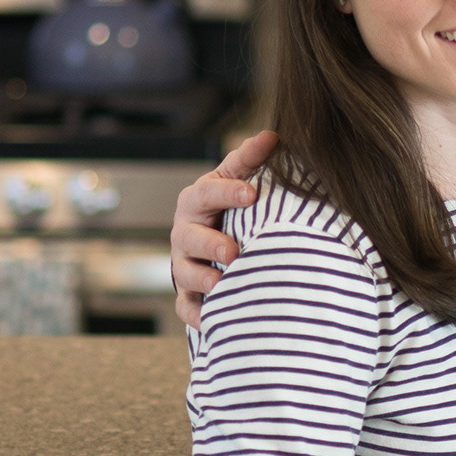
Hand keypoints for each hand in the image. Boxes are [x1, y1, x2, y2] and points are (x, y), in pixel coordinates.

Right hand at [171, 127, 277, 324]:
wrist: (216, 250)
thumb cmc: (230, 211)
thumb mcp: (238, 182)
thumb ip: (250, 161)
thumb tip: (271, 136)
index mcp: (197, 202)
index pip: (207, 193)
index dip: (227, 192)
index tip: (252, 194)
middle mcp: (185, 234)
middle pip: (189, 237)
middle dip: (210, 244)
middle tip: (233, 250)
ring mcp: (185, 267)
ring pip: (185, 275)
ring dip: (202, 280)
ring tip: (222, 284)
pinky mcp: (189, 298)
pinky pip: (187, 309)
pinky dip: (198, 315)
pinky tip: (213, 319)